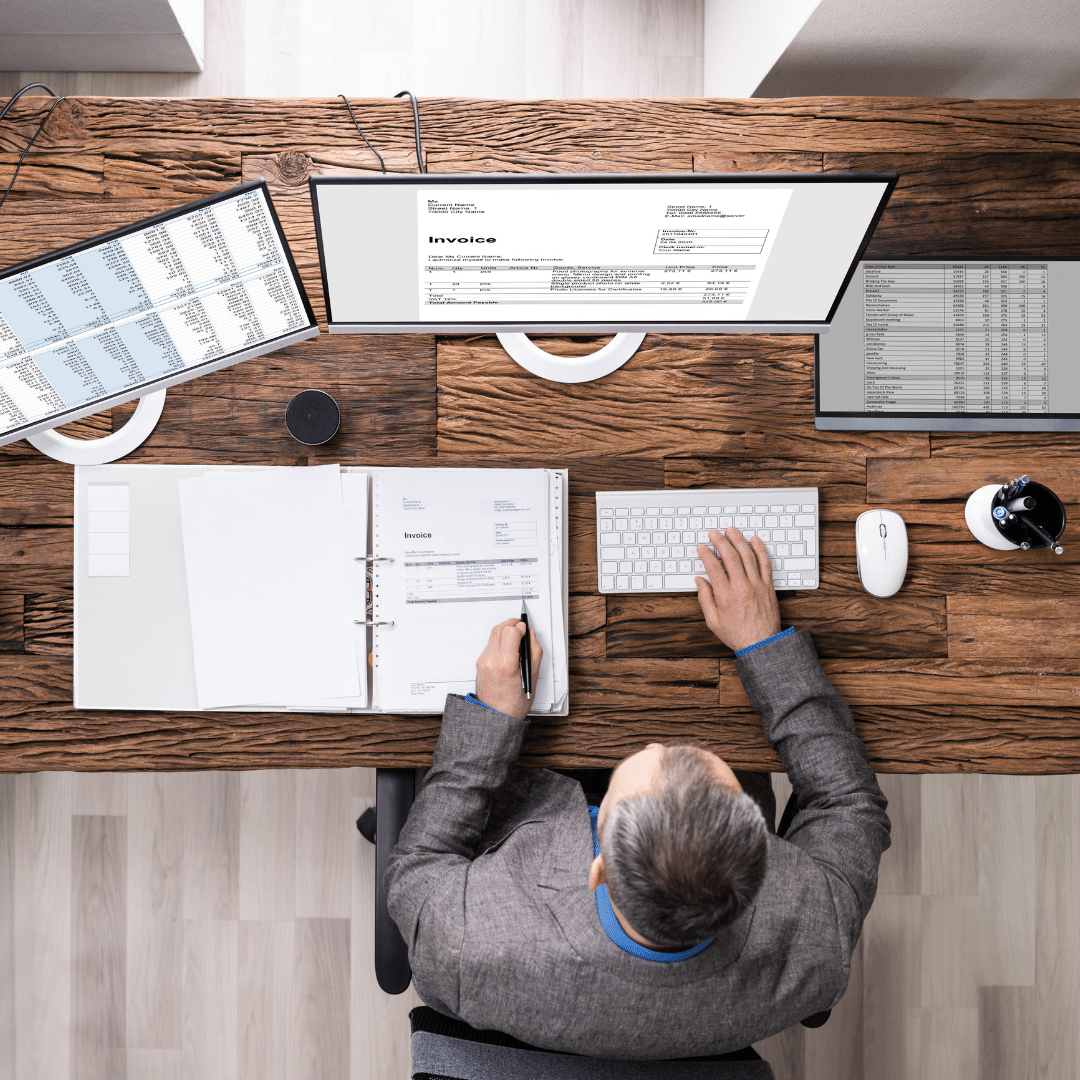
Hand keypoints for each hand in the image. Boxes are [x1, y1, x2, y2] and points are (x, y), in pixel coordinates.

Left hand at [475, 617, 542, 720]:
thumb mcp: (532, 678)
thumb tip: (532, 636)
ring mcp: (483, 662)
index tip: (525, 629)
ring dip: (505, 632)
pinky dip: (499, 641)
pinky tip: (508, 649)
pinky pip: (489, 645)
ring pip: (493, 635)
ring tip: (516, 638)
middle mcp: (491, 661)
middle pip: (499, 629)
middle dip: (511, 624)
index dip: (520, 627)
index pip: (510, 633)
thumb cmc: (514, 703)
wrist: (496, 716)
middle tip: (520, 627)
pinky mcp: (479, 663)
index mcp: (505, 666)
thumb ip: (534, 652)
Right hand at [695, 527, 781, 651]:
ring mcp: (757, 585)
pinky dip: (760, 549)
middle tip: (714, 533)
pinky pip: (765, 563)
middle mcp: (742, 587)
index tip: (701, 547)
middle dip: (720, 541)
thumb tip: (700, 581)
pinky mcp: (768, 586)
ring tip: (731, 531)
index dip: (706, 554)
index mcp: (726, 596)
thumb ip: (705, 599)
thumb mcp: (713, 621)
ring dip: (738, 540)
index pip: (713, 567)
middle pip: (730, 557)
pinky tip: (754, 540)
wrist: (762, 643)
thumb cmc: (737, 634)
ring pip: (748, 556)